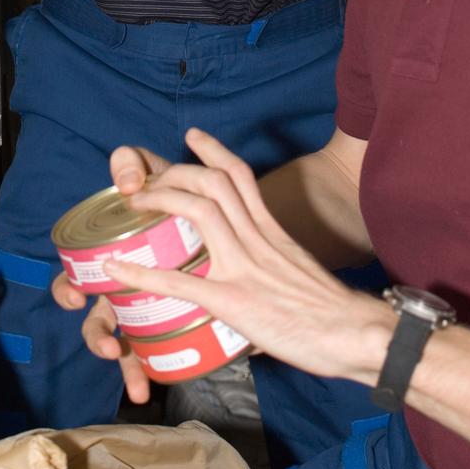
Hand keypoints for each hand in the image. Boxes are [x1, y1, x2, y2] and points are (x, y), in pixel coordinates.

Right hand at [50, 143, 173, 402]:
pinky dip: (157, 366)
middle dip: (98, 338)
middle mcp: (118, 287)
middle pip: (96, 320)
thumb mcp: (146, 172)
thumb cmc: (165, 190)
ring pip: (126, 340)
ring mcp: (143, 304)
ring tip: (138, 382)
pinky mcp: (169, 314)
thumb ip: (129, 165)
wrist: (204, 202)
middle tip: (111, 346)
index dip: (67, 291)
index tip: (77, 297)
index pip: (71, 279)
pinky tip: (158, 383)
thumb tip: (128, 184)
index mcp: (104, 258)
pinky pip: (158, 347)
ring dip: (127, 364)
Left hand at [100, 129, 394, 386]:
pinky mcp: (235, 300)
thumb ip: (275, 265)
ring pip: (200, 211)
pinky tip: (116, 269)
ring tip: (133, 202)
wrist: (353, 333)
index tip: (192, 135)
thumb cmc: (334, 312)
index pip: (241, 176)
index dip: (213, 151)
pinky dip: (144, 272)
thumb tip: (258, 280)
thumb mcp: (300, 272)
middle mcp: (257, 238)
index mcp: (272, 231)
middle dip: (176, 172)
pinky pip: (182, 281)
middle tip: (146, 177)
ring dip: (161, 199)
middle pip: (213, 184)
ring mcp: (245, 266)